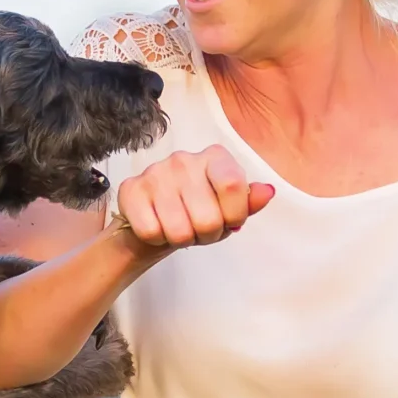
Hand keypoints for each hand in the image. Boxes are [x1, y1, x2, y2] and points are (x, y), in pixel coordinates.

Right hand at [114, 145, 274, 252]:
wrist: (155, 220)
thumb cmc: (197, 212)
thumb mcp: (229, 209)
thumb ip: (248, 201)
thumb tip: (267, 191)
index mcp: (214, 157)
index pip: (234, 187)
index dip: (234, 216)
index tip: (230, 221)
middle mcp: (184, 159)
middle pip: (207, 218)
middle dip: (207, 235)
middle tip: (199, 229)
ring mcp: (155, 172)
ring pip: (178, 230)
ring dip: (182, 240)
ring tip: (180, 229)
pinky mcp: (131, 189)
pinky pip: (151, 231)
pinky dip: (157, 239)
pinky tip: (158, 227)